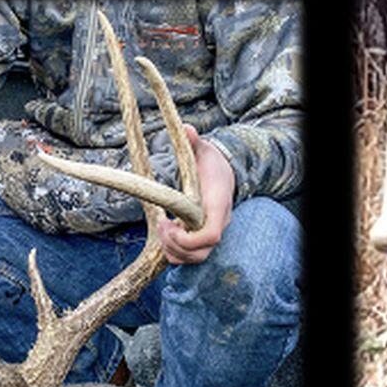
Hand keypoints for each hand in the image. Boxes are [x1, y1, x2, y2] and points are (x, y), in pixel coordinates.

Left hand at [156, 125, 235, 265]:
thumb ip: (194, 142)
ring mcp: (211, 234)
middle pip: (201, 253)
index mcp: (218, 206)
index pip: (211, 235)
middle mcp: (218, 224)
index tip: (169, 226)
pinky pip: (189, 257)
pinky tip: (166, 234)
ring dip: (173, 250)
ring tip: (161, 229)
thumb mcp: (204, 150)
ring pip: (194, 258)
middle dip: (176, 246)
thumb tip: (186, 129)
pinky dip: (175, 253)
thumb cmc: (212, 163)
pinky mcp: (203, 240)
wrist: (226, 174)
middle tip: (161, 226)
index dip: (189, 239)